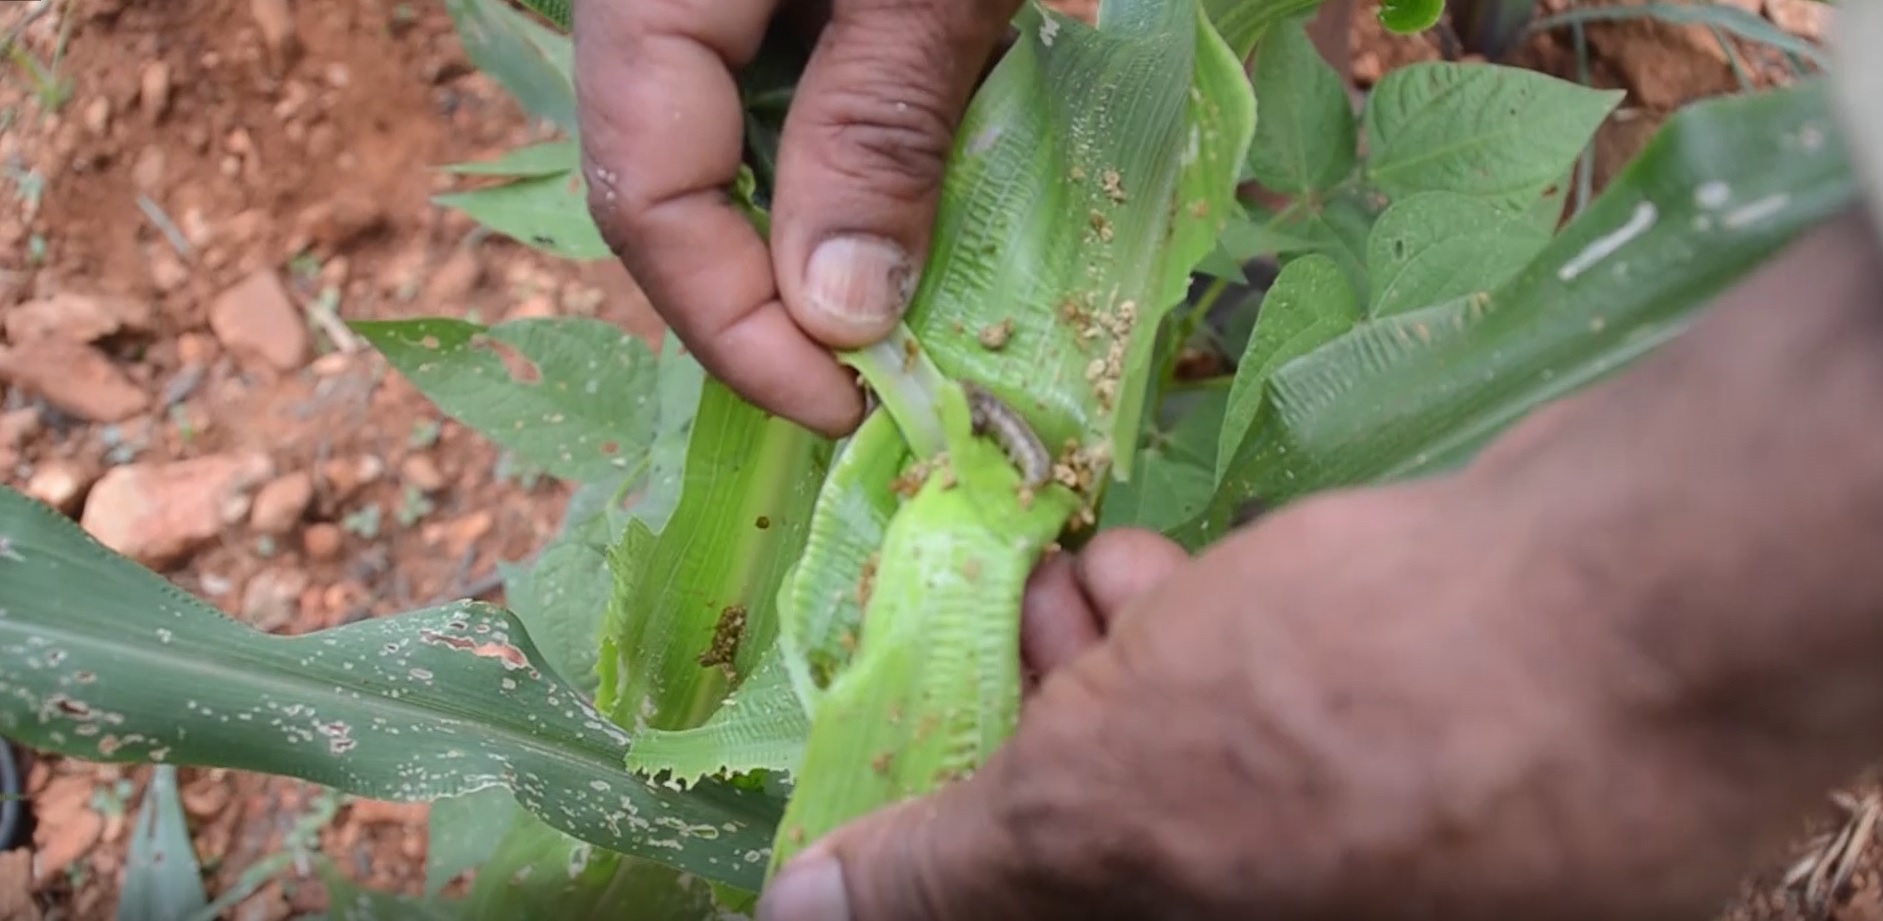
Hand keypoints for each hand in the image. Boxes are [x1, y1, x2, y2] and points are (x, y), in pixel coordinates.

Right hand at [574, 0, 1020, 436]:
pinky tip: (931, 179)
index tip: (847, 408)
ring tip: (916, 296)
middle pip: (666, 185)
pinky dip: (846, 144)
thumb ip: (875, 130)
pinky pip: (771, 81)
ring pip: (720, 141)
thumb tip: (840, 317)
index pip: (643, 199)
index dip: (738, 329)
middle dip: (773, 296)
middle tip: (881, 375)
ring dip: (817, 225)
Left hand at [753, 453, 1816, 920]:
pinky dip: (1206, 644)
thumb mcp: (1107, 803)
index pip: (1046, 906)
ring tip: (1066, 566)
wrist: (1637, 618)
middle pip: (1116, 840)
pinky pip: (1276, 716)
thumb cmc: (1353, 719)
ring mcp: (1381, 852)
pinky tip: (1159, 564)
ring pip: (1192, 764)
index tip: (918, 740)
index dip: (962, 836)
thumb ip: (956, 872)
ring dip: (1109, 664)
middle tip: (1006, 609)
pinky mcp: (1436, 758)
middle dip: (1036, 721)